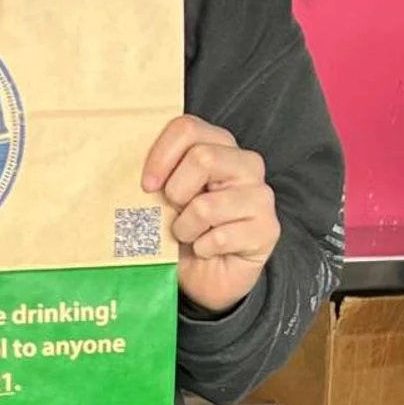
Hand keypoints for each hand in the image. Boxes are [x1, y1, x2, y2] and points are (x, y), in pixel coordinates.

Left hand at [144, 113, 277, 313]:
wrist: (207, 276)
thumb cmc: (184, 231)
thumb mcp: (164, 198)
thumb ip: (157, 177)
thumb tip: (136, 175)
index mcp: (219, 146)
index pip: (188, 128)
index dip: (161, 155)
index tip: (146, 185)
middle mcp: (246, 165)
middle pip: (202, 157)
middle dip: (176, 192)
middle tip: (172, 212)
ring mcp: (261, 196)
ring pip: (207, 205)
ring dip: (186, 228)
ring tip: (189, 235)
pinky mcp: (268, 229)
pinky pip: (220, 237)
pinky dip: (202, 250)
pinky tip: (207, 251)